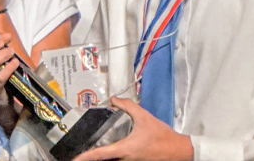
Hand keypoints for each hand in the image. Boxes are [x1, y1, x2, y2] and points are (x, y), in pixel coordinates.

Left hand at [72, 97, 193, 160]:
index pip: (100, 154)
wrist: (178, 151)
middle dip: (91, 158)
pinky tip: (108, 152)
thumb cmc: (162, 136)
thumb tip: (114, 99)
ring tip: (90, 152)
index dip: (86, 157)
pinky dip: (111, 157)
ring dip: (101, 158)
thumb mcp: (144, 116)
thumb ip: (127, 106)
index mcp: (125, 149)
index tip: (75, 159)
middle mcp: (125, 159)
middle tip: (79, 154)